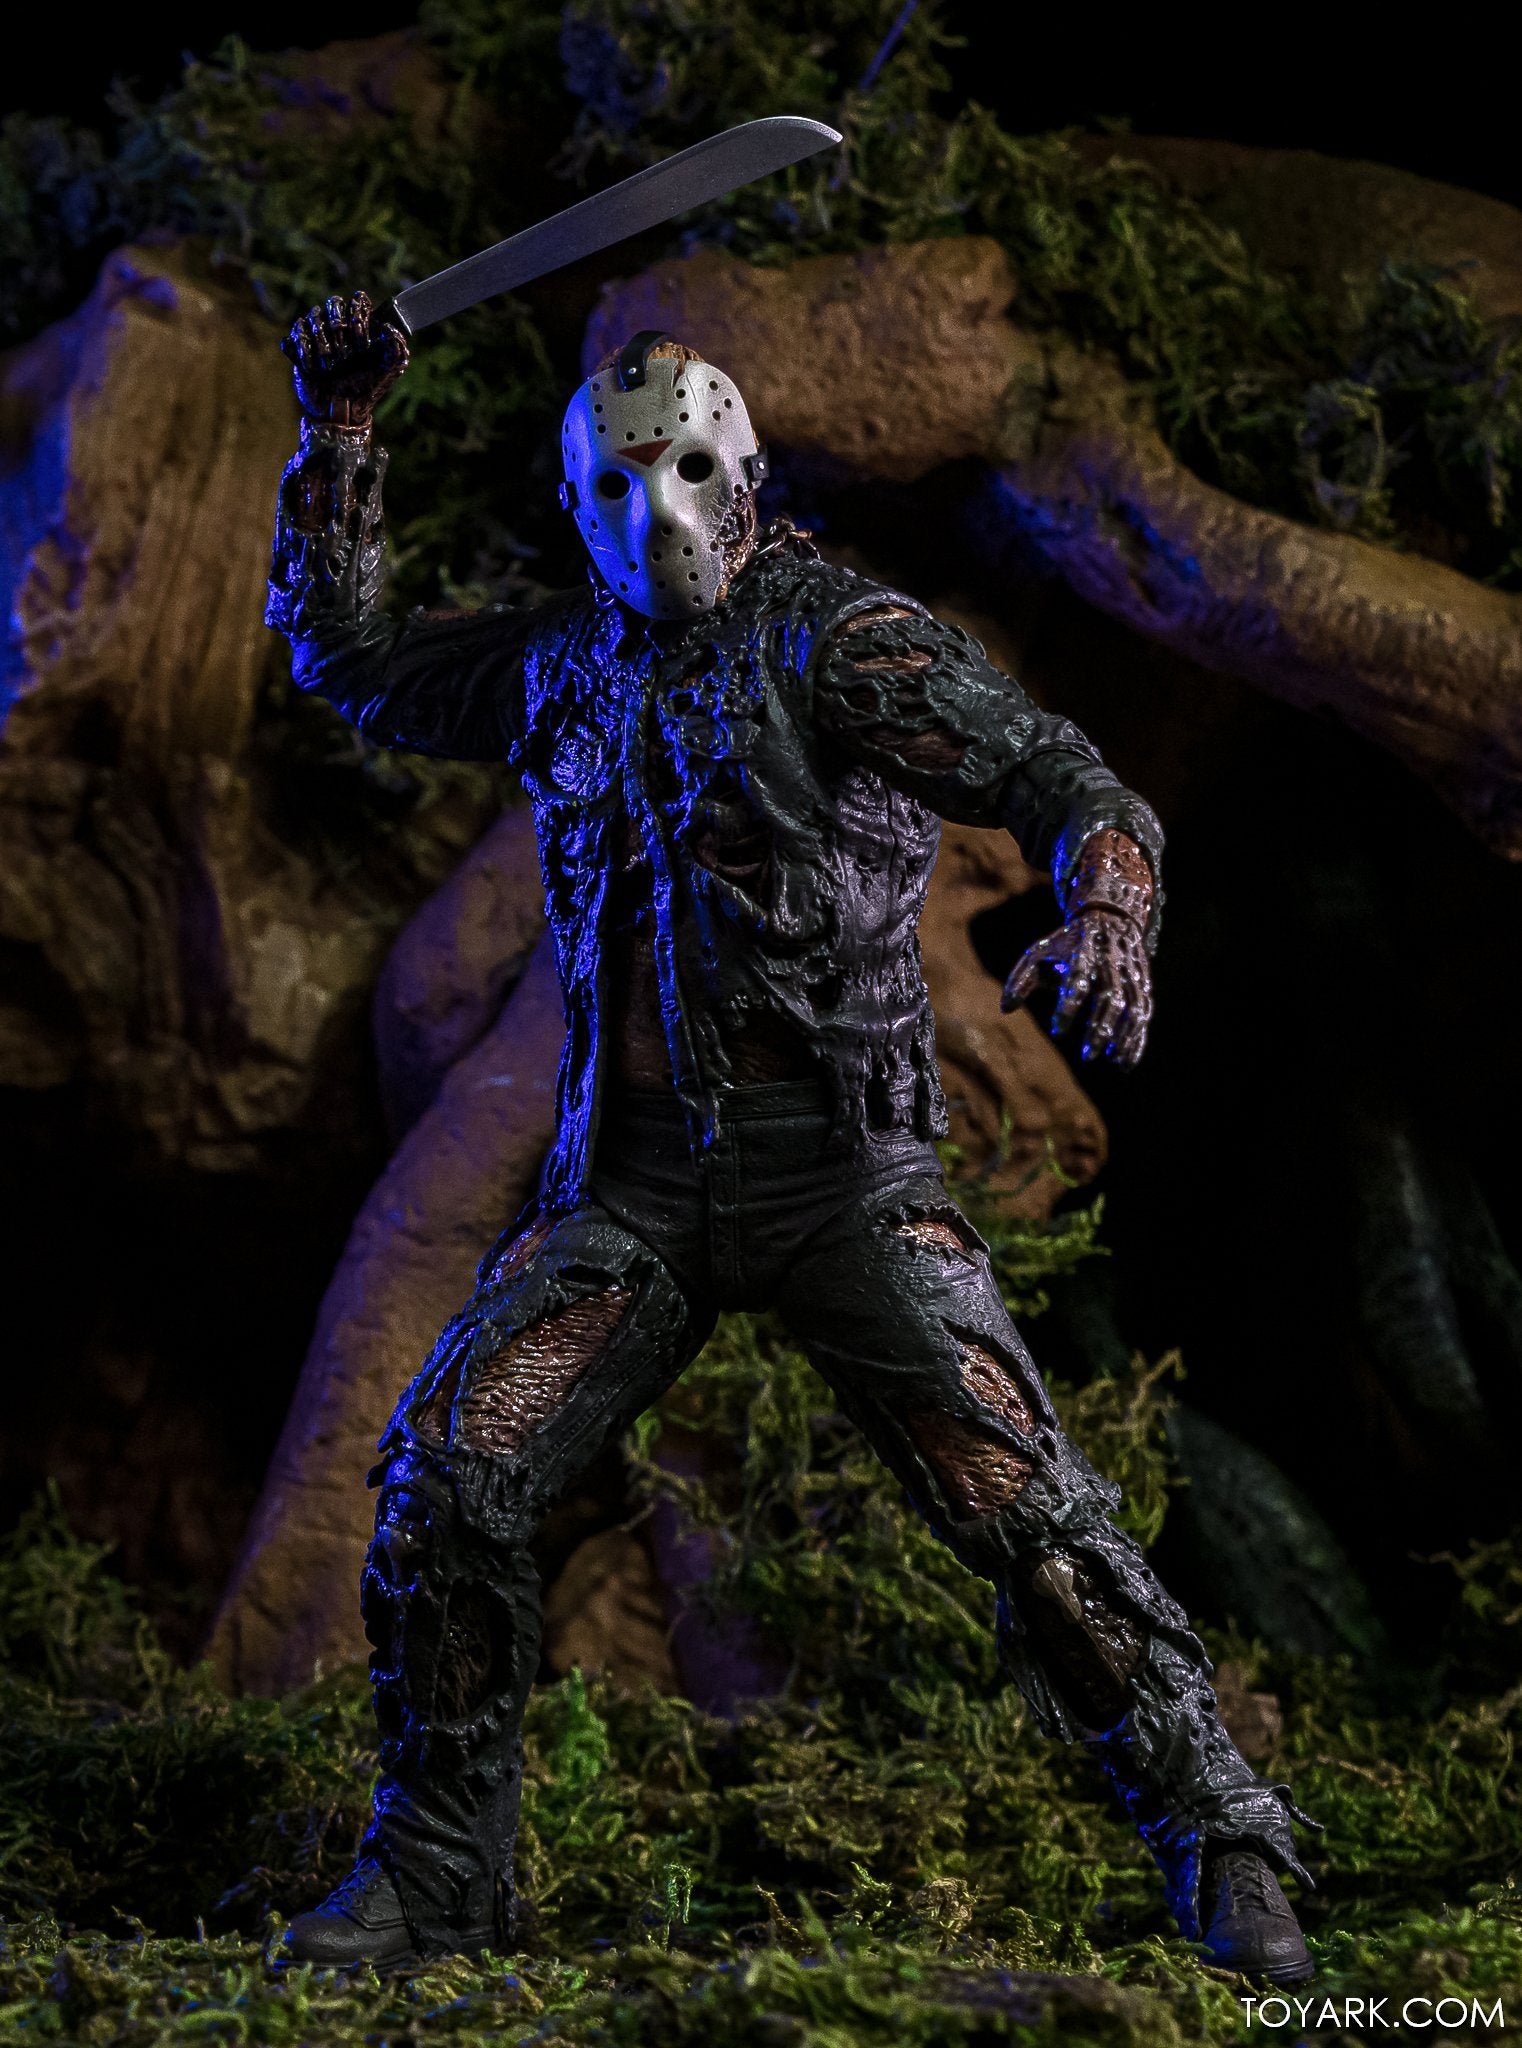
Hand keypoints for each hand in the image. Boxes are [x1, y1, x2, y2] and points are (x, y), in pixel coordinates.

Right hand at [281, 290, 408, 426]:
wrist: (341, 410)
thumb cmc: (365, 389)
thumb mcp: (387, 372)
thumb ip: (396, 350)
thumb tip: (389, 328)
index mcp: (360, 325)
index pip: (358, 301)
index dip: (359, 315)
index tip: (362, 341)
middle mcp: (339, 324)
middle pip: (334, 302)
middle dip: (339, 325)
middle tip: (344, 353)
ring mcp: (317, 333)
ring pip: (314, 315)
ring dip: (322, 341)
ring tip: (329, 366)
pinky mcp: (299, 345)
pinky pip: (296, 333)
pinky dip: (304, 350)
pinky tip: (312, 368)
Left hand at [1000, 907, 1152, 1065]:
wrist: (1109, 916)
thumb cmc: (1066, 943)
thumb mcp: (1039, 953)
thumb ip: (1020, 979)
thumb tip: (1005, 1009)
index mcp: (1083, 951)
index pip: (1077, 979)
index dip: (1068, 1006)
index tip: (1057, 1031)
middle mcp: (1111, 962)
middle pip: (1111, 997)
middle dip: (1100, 1027)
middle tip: (1086, 1056)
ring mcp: (1130, 973)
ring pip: (1134, 1006)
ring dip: (1124, 1035)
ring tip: (1112, 1060)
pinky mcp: (1143, 983)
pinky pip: (1144, 1012)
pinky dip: (1137, 1038)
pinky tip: (1125, 1062)